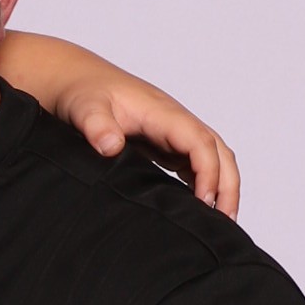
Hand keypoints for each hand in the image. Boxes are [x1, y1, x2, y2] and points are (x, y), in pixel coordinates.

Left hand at [56, 60, 239, 217]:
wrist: (77, 81)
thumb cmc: (84, 92)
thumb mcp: (84, 108)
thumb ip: (96, 125)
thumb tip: (111, 146)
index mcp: (162, 113)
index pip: (199, 142)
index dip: (208, 172)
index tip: (204, 202)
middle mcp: (175, 122)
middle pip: (218, 151)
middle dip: (227, 185)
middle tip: (225, 223)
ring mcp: (173, 133)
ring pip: (212, 158)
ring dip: (222, 187)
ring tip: (221, 223)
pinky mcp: (165, 144)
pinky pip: (195, 164)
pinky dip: (205, 184)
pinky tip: (201, 209)